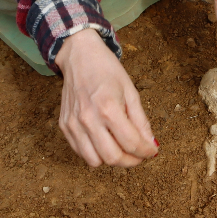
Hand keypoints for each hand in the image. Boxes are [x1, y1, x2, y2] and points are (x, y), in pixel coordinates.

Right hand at [55, 27, 157, 167]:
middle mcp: (88, 119)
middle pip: (113, 158)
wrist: (79, 56)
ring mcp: (73, 124)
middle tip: (140, 155)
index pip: (131, 143)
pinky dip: (95, 153)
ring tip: (122, 148)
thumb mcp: (131, 91)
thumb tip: (150, 144)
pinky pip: (80, 152)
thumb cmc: (107, 70)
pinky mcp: (64, 126)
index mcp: (108, 108)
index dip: (146, 152)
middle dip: (131, 161)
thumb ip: (141, 121)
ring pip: (94, 161)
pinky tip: (105, 140)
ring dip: (112, 159)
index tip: (152, 151)